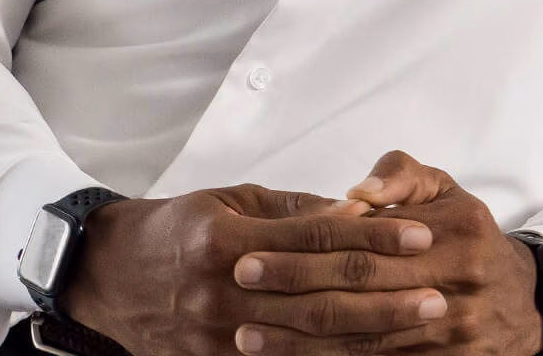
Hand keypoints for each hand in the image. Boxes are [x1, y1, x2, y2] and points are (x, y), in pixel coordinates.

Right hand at [59, 183, 446, 355]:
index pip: (317, 237)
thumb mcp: (228, 201)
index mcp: (226, 241)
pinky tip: (369, 353)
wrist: (105, 276)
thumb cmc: (172, 229)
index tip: (420, 234)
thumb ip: (292, 210)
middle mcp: (222, 292)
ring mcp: (217, 337)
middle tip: (438, 290)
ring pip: (309, 339)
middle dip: (386, 294)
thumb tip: (355, 209)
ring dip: (370, 332)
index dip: (374, 235)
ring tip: (419, 322)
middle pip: (321, 296)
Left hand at [232, 152, 542, 355]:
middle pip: (359, 293)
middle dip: (292, 291)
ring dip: (300, 343)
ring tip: (247, 337)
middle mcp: (457, 286)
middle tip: (237, 287)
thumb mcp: (447, 189)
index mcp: (457, 232)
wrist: (525, 302)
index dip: (305, 251)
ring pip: (363, 342)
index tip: (251, 252)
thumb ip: (401, 176)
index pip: (367, 244)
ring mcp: (453, 336)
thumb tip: (355, 192)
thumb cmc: (470, 235)